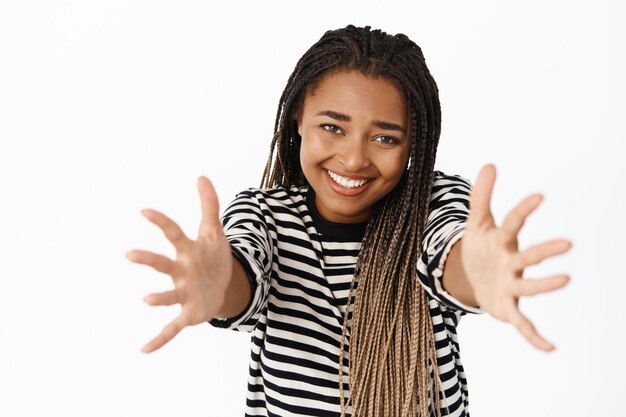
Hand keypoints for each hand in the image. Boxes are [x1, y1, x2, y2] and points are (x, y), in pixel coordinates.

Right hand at [126, 177, 232, 352]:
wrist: (223, 287)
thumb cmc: (213, 257)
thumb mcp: (215, 231)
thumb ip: (209, 205)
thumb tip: (202, 176)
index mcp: (187, 251)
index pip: (174, 234)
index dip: (161, 222)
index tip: (144, 210)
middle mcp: (180, 271)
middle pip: (163, 264)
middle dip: (148, 260)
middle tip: (129, 254)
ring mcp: (183, 293)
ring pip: (167, 296)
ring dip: (157, 298)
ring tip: (146, 299)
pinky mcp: (189, 313)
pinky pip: (173, 327)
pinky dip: (160, 338)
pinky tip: (144, 350)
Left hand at [461, 164, 571, 350]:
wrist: (473, 277)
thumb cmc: (480, 247)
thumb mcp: (475, 222)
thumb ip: (481, 196)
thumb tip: (489, 164)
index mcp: (503, 240)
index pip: (513, 223)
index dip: (523, 210)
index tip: (539, 196)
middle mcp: (512, 262)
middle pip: (528, 256)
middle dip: (545, 251)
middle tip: (568, 244)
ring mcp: (512, 285)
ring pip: (529, 286)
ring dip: (546, 284)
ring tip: (567, 279)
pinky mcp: (508, 307)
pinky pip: (523, 322)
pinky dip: (534, 336)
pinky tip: (550, 348)